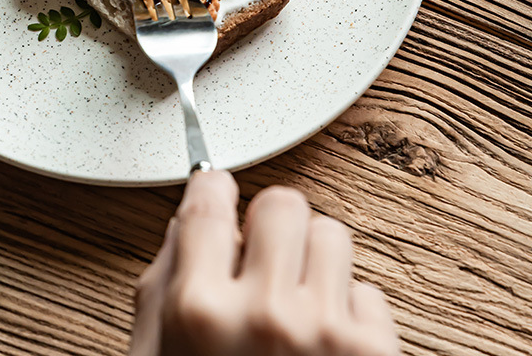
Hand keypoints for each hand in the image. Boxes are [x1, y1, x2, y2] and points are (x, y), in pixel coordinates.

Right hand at [131, 171, 399, 355]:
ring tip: (296, 306)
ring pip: (333, 235)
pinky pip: (371, 291)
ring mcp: (326, 335)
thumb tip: (184, 225)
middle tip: (262, 258)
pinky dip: (349, 312)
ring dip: (313, 263)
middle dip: (269, 225)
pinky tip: (324, 347)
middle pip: (282, 202)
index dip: (213, 191)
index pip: (210, 199)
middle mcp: (265, 314)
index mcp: (197, 311)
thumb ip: (160, 284)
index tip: (218, 194)